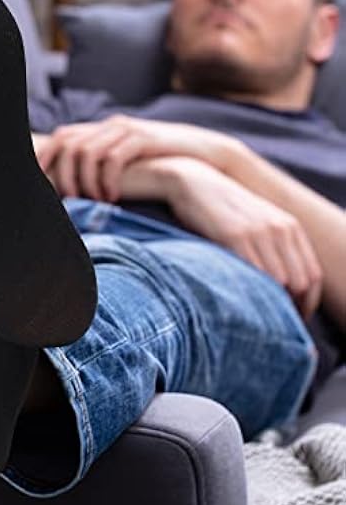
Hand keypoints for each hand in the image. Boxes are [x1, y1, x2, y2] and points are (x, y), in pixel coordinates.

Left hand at [35, 115, 237, 201]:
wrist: (204, 153)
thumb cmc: (161, 164)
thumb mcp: (127, 162)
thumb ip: (101, 167)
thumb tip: (72, 190)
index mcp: (102, 130)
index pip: (61, 136)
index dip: (45, 157)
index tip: (36, 182)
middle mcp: (110, 125)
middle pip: (69, 144)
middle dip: (62, 175)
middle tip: (68, 200)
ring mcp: (127, 130)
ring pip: (88, 153)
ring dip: (84, 181)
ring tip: (91, 202)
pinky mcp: (144, 139)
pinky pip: (114, 158)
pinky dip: (107, 180)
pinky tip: (111, 198)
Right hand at [166, 157, 322, 320]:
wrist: (192, 180)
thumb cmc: (218, 207)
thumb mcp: (254, 221)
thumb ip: (270, 245)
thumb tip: (276, 284)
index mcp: (289, 226)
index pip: (312, 275)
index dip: (306, 303)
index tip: (292, 318)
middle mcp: (280, 228)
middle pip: (300, 282)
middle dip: (289, 308)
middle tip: (272, 325)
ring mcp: (258, 231)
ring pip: (278, 281)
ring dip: (269, 303)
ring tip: (255, 316)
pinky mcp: (234, 235)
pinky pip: (252, 272)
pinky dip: (249, 291)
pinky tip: (240, 300)